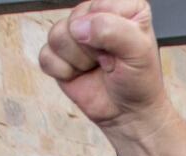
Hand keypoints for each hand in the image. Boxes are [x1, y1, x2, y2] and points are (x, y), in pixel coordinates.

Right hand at [39, 0, 169, 137]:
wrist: (129, 113)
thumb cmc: (139, 81)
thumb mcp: (139, 51)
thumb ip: (113, 30)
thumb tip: (79, 28)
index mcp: (122, 7)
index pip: (98, 4)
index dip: (107, 31)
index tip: (122, 50)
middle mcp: (96, 15)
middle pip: (73, 20)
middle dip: (91, 48)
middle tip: (109, 61)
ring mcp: (75, 34)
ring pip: (56, 36)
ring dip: (78, 60)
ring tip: (96, 67)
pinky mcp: (58, 55)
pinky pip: (46, 56)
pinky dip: (64, 71)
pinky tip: (81, 74)